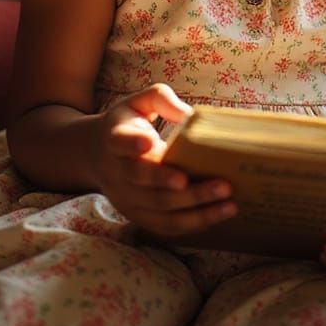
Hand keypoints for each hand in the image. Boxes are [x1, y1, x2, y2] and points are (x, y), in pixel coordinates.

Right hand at [93, 83, 237, 238]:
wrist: (96, 154)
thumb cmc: (128, 122)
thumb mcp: (139, 101)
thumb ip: (162, 100)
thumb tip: (191, 116)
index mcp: (115, 138)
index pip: (120, 141)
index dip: (132, 143)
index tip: (150, 142)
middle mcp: (118, 172)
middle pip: (149, 183)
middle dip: (185, 187)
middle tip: (222, 185)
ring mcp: (126, 197)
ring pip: (159, 209)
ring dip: (196, 210)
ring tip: (228, 205)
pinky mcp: (135, 215)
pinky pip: (163, 225)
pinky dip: (191, 224)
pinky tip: (216, 216)